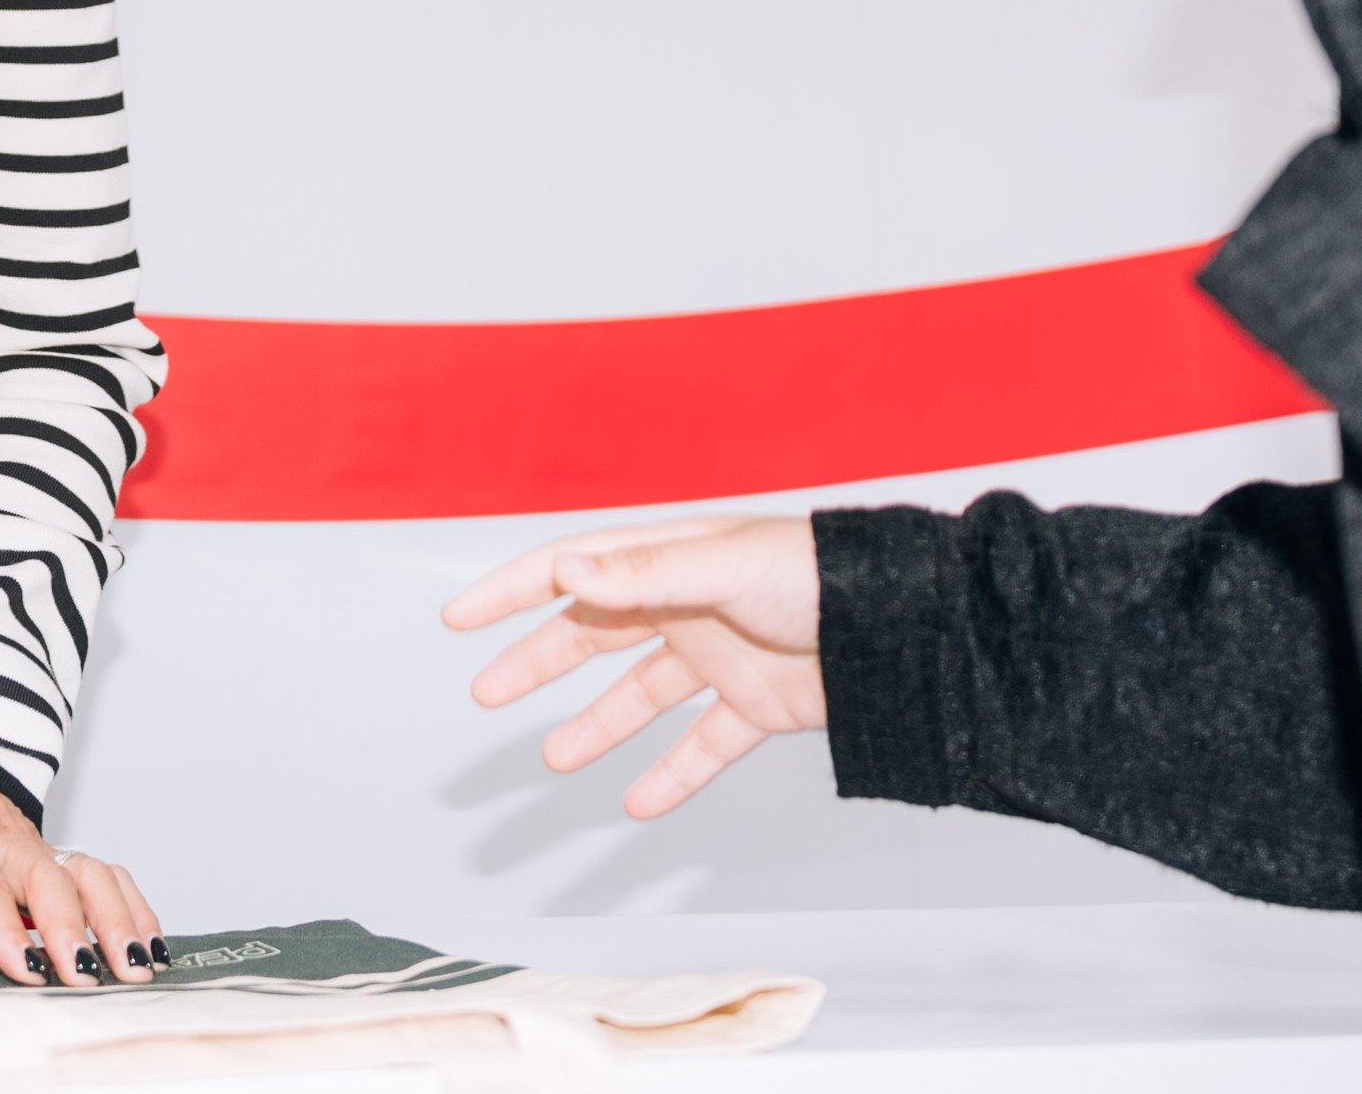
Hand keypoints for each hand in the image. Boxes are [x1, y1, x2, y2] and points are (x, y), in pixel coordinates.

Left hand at [0, 757, 163, 986]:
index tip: (22, 960)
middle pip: (42, 879)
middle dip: (69, 927)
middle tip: (85, 977)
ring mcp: (32, 842)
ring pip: (84, 874)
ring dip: (112, 918)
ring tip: (134, 967)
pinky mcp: (54, 853)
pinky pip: (103, 873)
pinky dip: (131, 904)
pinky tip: (150, 946)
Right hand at [445, 515, 830, 819]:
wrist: (901, 629)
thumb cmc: (820, 574)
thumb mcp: (723, 566)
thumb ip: (642, 574)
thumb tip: (563, 567)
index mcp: (672, 557)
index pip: (575, 568)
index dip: (513, 589)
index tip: (460, 618)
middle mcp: (689, 604)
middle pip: (596, 633)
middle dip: (539, 661)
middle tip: (487, 691)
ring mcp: (722, 655)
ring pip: (642, 695)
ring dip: (598, 725)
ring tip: (556, 758)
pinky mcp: (758, 704)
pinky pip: (704, 745)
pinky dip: (672, 774)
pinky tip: (639, 804)